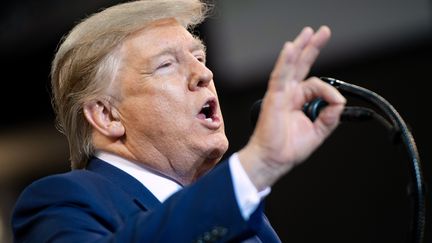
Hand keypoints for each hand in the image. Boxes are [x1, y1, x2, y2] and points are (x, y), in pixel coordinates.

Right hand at [238, 26, 345, 190]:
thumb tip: (339, 101)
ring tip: (308, 33)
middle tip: (321, 32)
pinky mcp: (274, 97)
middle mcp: (290, 94)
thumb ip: (330, 116)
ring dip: (299, 48)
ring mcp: (281, 94)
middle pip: (301, 65)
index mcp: (298, 101)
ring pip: (291, 66)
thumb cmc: (289, 147)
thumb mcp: (318, 131)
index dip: (329, 91)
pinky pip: (280, 76)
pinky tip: (291, 47)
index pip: (316, 85)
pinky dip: (285, 61)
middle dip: (311, 48)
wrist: (274, 159)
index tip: (337, 102)